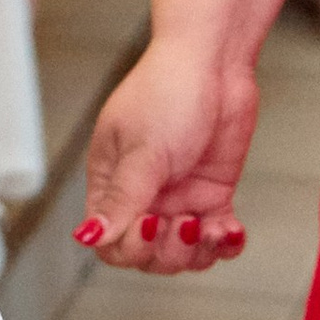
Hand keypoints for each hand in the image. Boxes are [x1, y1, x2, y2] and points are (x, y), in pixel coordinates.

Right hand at [77, 37, 253, 271]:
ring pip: (182, 253)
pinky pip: (215, 237)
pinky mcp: (211, 193)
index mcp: (112, 181)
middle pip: (146, 255)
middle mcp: (143, 193)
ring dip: (199, 252)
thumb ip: (122, 199)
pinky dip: (225, 243)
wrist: (214, 63)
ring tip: (213, 226)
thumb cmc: (167, 90)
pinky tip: (231, 229)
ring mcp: (178, 195)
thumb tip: (88, 236)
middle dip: (168, 251)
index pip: (109, 241)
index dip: (130, 247)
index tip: (151, 224)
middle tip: (187, 223)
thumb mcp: (143, 150)